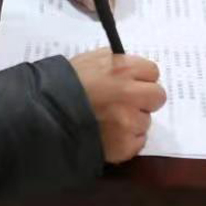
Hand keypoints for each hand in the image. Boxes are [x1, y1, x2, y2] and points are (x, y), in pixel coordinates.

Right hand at [70, 49, 165, 163]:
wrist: (47, 114)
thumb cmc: (67, 82)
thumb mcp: (90, 60)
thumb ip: (115, 62)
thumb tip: (131, 68)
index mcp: (123, 69)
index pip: (152, 71)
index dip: (141, 76)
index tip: (132, 81)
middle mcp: (130, 94)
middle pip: (158, 96)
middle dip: (145, 97)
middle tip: (129, 100)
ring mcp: (129, 122)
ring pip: (146, 120)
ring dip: (133, 119)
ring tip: (111, 118)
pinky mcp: (125, 146)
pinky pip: (138, 141)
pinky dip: (127, 139)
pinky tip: (110, 133)